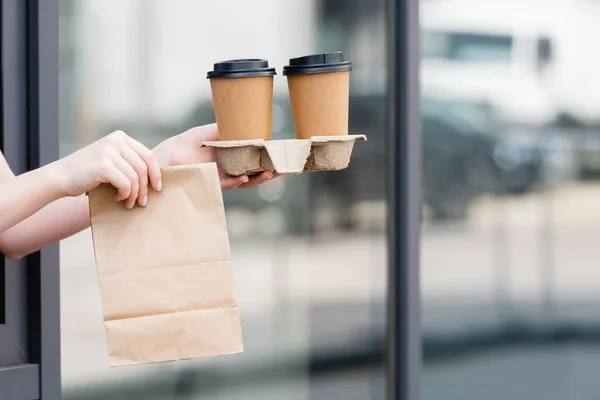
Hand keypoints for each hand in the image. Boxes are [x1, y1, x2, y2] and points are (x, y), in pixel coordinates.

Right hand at [54, 130, 161, 208]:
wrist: (59, 177)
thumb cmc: (87, 173)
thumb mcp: (110, 159)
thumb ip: (128, 162)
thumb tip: (155, 178)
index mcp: (120, 137)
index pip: (148, 155)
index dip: (156, 173)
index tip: (157, 188)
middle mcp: (116, 141)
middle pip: (143, 167)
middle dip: (146, 188)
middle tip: (143, 202)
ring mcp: (109, 152)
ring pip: (135, 177)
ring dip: (134, 194)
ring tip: (129, 204)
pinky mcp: (103, 166)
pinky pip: (126, 184)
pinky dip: (125, 195)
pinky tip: (117, 198)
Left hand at [153, 123, 278, 189]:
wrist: (169, 155)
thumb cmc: (188, 143)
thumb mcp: (211, 132)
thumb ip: (227, 130)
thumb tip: (247, 125)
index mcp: (231, 156)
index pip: (254, 159)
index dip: (267, 159)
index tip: (280, 156)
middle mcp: (230, 167)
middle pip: (254, 172)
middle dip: (269, 172)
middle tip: (282, 169)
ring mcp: (223, 176)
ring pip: (245, 180)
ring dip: (257, 178)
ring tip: (269, 173)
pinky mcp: (213, 183)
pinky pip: (228, 184)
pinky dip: (237, 182)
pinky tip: (245, 178)